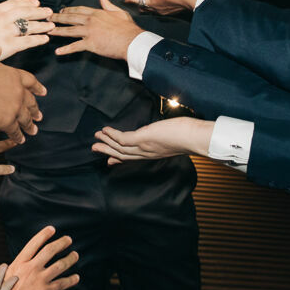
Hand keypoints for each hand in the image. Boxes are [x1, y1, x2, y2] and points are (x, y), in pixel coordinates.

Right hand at [0, 0, 54, 59]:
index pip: (14, 4)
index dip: (26, 3)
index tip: (35, 2)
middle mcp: (3, 20)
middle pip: (25, 13)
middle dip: (38, 11)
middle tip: (48, 11)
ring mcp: (7, 32)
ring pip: (29, 26)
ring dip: (42, 25)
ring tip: (51, 25)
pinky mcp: (9, 46)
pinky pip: (28, 41)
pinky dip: (38, 39)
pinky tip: (45, 39)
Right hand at [0, 46, 45, 142]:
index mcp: (13, 75)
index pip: (30, 81)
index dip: (37, 87)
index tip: (43, 92)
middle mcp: (18, 91)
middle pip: (30, 102)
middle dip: (34, 109)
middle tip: (38, 115)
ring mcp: (14, 107)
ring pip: (26, 118)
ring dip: (30, 125)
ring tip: (33, 130)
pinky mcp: (7, 121)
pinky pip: (15, 130)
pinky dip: (18, 136)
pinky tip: (20, 140)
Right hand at [0, 225, 80, 289]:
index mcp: (18, 263)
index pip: (34, 244)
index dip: (44, 235)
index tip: (52, 229)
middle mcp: (31, 269)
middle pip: (50, 251)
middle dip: (61, 243)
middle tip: (68, 240)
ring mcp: (40, 280)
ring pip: (60, 265)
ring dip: (70, 259)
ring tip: (75, 255)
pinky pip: (63, 283)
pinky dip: (71, 280)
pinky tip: (76, 278)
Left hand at [50, 0, 142, 59]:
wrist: (132, 40)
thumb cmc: (127, 28)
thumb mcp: (118, 12)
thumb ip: (108, 5)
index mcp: (97, 13)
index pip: (78, 10)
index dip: (68, 10)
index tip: (61, 11)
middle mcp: (90, 21)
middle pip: (70, 18)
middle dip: (58, 18)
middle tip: (48, 18)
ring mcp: (89, 32)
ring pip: (69, 30)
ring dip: (57, 31)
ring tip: (48, 31)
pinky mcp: (90, 43)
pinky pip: (75, 46)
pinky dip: (66, 50)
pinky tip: (58, 52)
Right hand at [92, 117, 212, 164]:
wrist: (195, 138)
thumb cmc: (188, 135)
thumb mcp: (172, 137)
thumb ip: (164, 136)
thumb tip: (161, 132)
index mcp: (153, 154)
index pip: (132, 158)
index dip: (119, 159)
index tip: (109, 160)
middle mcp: (147, 154)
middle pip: (122, 155)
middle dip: (107, 151)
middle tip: (95, 148)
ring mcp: (144, 147)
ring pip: (120, 148)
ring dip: (106, 142)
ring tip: (96, 136)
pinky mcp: (143, 139)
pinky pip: (123, 139)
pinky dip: (112, 135)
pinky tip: (106, 129)